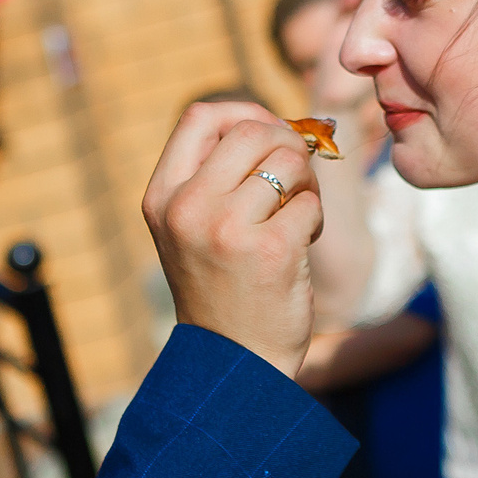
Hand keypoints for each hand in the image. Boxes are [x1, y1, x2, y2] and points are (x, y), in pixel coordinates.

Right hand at [142, 103, 321, 378]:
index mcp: (162, 197)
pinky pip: (310, 202)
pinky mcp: (270, 250)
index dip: (245, 113)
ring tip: (297, 216)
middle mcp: (187, 208)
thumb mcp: (194, 228)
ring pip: (288, 162)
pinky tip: (301, 246)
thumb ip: (219, 175)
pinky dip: (315, 219)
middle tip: (295, 178)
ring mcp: (226, 229)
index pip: (200, 116)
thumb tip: (282, 124)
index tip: (268, 136)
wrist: (234, 363)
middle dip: (287, 145)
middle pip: (251, 131)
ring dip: (306, 184)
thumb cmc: (223, 289)